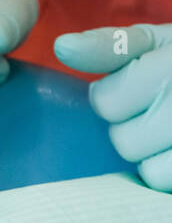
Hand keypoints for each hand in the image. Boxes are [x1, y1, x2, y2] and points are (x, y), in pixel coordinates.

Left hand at [54, 24, 171, 191]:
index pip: (106, 103)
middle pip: (124, 141)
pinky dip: (170, 171)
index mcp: (170, 67)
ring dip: (153, 156)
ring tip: (170, 134)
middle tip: (158, 112)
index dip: (114, 97)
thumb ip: (108, 45)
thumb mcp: (156, 40)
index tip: (137, 87)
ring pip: (149, 170)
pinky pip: (167, 182)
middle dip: (133, 128)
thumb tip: (63, 47)